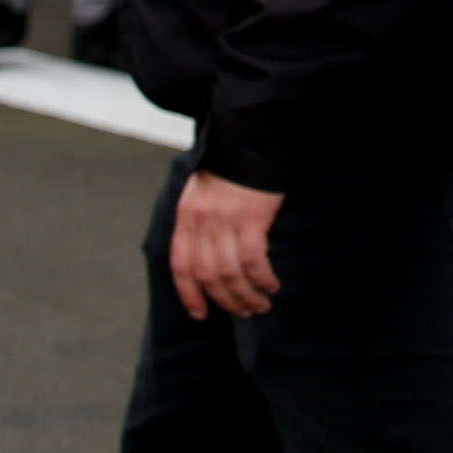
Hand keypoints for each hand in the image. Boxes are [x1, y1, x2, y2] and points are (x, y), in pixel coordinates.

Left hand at [170, 170, 284, 318]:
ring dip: (245, 295)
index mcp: (186, 218)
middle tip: (243, 312)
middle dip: (225, 300)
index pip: (181, 266)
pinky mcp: (250, 219)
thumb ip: (198, 222)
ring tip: (259, 306)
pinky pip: (252, 260)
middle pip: (207, 276)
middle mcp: (201, 223)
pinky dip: (261, 278)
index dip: (189, 294)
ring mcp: (224, 222)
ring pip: (229, 273)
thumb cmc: (229, 167)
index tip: (200, 314)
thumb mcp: (201, 193)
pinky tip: (270, 286)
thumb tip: (206, 253)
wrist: (249, 138)